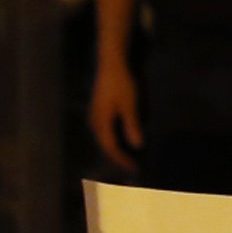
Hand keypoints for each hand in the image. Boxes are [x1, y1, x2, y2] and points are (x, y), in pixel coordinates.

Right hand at [88, 56, 143, 170]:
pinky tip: (119, 139)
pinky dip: (112, 139)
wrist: (110, 64)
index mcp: (101, 123)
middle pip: (105, 145)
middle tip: (132, 166)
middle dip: (118, 157)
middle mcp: (94, 122)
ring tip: (126, 156)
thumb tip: (137, 146)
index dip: (123, 160)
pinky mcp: (96, 109)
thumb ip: (132, 126)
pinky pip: (103, 131)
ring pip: (103, 138)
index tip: (135, 168)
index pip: (111, 148)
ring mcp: (93, 115)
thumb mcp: (130, 105)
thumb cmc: (121, 84)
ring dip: (114, 149)